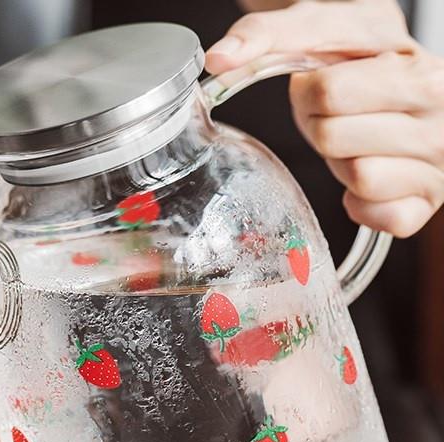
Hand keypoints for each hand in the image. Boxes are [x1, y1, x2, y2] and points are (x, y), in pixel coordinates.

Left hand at [206, 0, 443, 237]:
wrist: (407, 88)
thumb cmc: (361, 63)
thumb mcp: (322, 30)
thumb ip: (267, 35)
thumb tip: (217, 60)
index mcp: (413, 63)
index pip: (326, 91)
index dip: (306, 93)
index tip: (319, 84)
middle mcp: (438, 109)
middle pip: (333, 137)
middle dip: (320, 128)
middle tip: (335, 117)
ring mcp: (437, 158)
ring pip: (359, 177)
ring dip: (341, 165)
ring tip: (356, 144)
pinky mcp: (424, 204)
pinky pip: (375, 214)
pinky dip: (360, 204)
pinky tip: (369, 179)